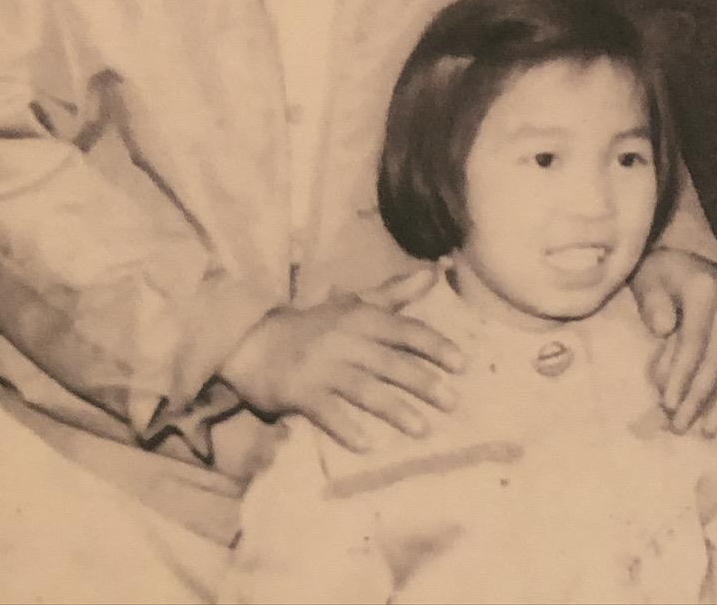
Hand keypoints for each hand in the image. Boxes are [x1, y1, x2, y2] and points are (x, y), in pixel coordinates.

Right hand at [219, 270, 460, 453]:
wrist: (254, 340)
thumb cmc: (316, 324)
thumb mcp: (355, 303)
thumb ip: (396, 292)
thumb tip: (435, 272)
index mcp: (362, 317)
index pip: (406, 331)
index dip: (435, 346)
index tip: (463, 365)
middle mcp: (346, 340)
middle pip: (390, 362)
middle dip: (423, 382)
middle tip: (452, 403)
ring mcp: (322, 367)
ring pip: (364, 389)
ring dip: (395, 409)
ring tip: (423, 429)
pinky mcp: (299, 391)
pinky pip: (326, 411)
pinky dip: (346, 428)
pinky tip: (367, 445)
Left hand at [631, 248, 716, 435]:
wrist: (688, 253)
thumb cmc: (661, 271)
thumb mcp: (648, 278)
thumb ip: (653, 302)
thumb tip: (664, 329)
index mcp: (706, 290)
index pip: (694, 342)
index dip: (681, 375)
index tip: (667, 404)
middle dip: (700, 397)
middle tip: (680, 426)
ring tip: (710, 429)